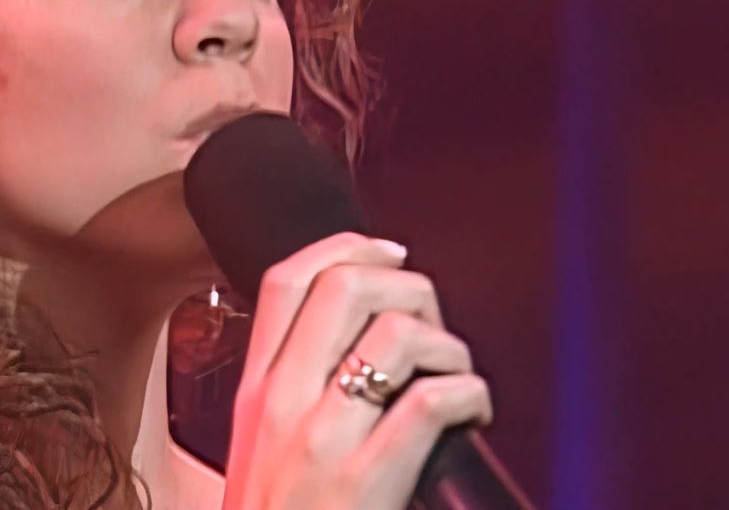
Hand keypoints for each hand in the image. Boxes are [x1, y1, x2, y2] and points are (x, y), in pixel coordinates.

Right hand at [220, 232, 492, 509]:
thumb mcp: (261, 454)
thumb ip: (296, 399)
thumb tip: (362, 345)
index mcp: (256, 393)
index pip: (285, 281)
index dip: (344, 246)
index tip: (386, 249)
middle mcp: (281, 403)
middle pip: (345, 288)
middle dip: (408, 284)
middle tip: (433, 322)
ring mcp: (320, 440)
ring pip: (395, 334)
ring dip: (449, 344)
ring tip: (457, 376)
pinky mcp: (365, 482)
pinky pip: (429, 400)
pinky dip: (468, 391)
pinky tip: (472, 412)